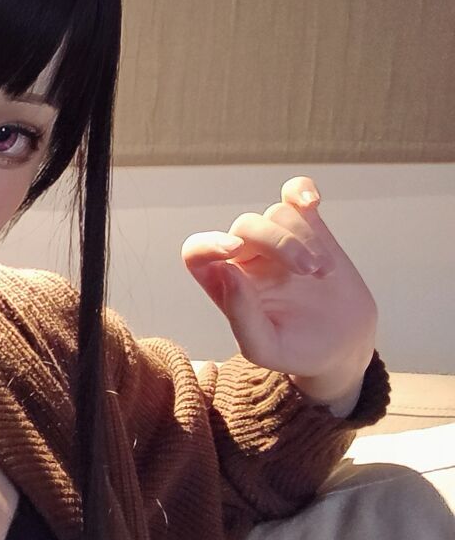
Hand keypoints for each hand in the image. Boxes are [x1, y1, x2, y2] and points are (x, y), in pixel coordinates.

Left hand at [181, 176, 377, 404]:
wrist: (341, 344)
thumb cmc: (295, 349)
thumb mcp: (264, 348)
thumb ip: (240, 315)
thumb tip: (226, 272)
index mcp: (224, 285)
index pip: (198, 252)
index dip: (208, 244)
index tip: (234, 250)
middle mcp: (244, 258)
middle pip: (245, 226)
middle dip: (280, 243)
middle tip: (310, 272)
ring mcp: (275, 240)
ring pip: (277, 214)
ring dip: (304, 238)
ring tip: (324, 272)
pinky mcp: (307, 228)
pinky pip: (293, 194)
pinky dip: (301, 189)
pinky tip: (311, 201)